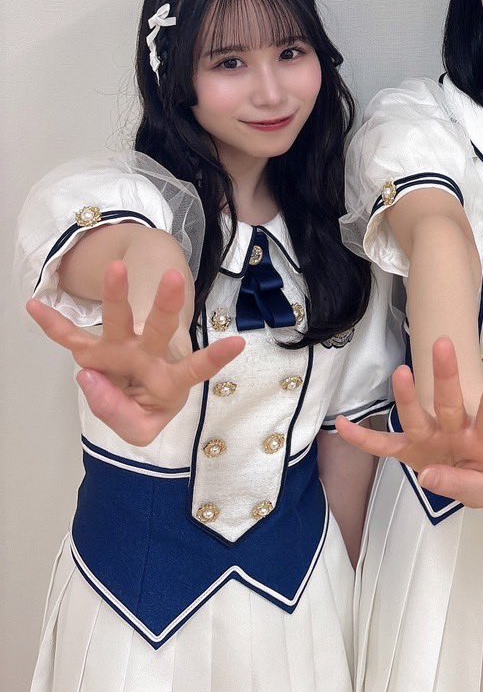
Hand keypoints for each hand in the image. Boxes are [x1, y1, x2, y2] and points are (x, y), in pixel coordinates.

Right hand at [28, 261, 243, 445]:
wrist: (135, 387)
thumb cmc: (148, 402)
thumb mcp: (143, 424)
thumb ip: (118, 411)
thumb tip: (86, 376)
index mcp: (172, 380)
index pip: (193, 371)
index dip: (214, 359)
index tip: (237, 342)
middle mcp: (149, 357)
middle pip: (160, 330)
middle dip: (166, 306)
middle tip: (174, 278)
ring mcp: (121, 348)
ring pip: (121, 320)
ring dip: (116, 295)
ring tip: (116, 267)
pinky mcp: (94, 349)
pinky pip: (70, 338)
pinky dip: (52, 324)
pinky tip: (35, 305)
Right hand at [336, 336, 482, 507]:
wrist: (466, 484)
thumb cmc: (480, 476)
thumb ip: (461, 484)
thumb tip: (428, 475)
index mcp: (482, 439)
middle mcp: (454, 430)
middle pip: (449, 403)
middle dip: (446, 375)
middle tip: (442, 344)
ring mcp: (430, 438)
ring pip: (418, 416)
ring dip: (408, 395)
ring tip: (401, 372)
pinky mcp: (409, 450)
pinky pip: (383, 446)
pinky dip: (363, 438)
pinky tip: (342, 425)